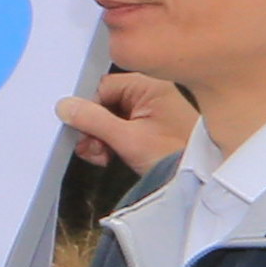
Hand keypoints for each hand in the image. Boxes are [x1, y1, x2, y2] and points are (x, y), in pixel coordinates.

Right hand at [59, 68, 190, 172]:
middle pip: (104, 102)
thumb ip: (94, 120)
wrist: (199, 180)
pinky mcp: (149, 126)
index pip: (103, 87)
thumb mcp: (128, 139)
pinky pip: (118, 127)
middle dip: (93, 127)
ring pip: (109, 117)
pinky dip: (109, 141)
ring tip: (102, 155)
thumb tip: (66, 106)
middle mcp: (150, 93)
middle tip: (93, 147)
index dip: (89, 110)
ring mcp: (150, 110)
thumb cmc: (175, 156)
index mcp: (149, 86)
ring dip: (99, 137)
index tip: (83, 130)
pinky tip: (109, 155)